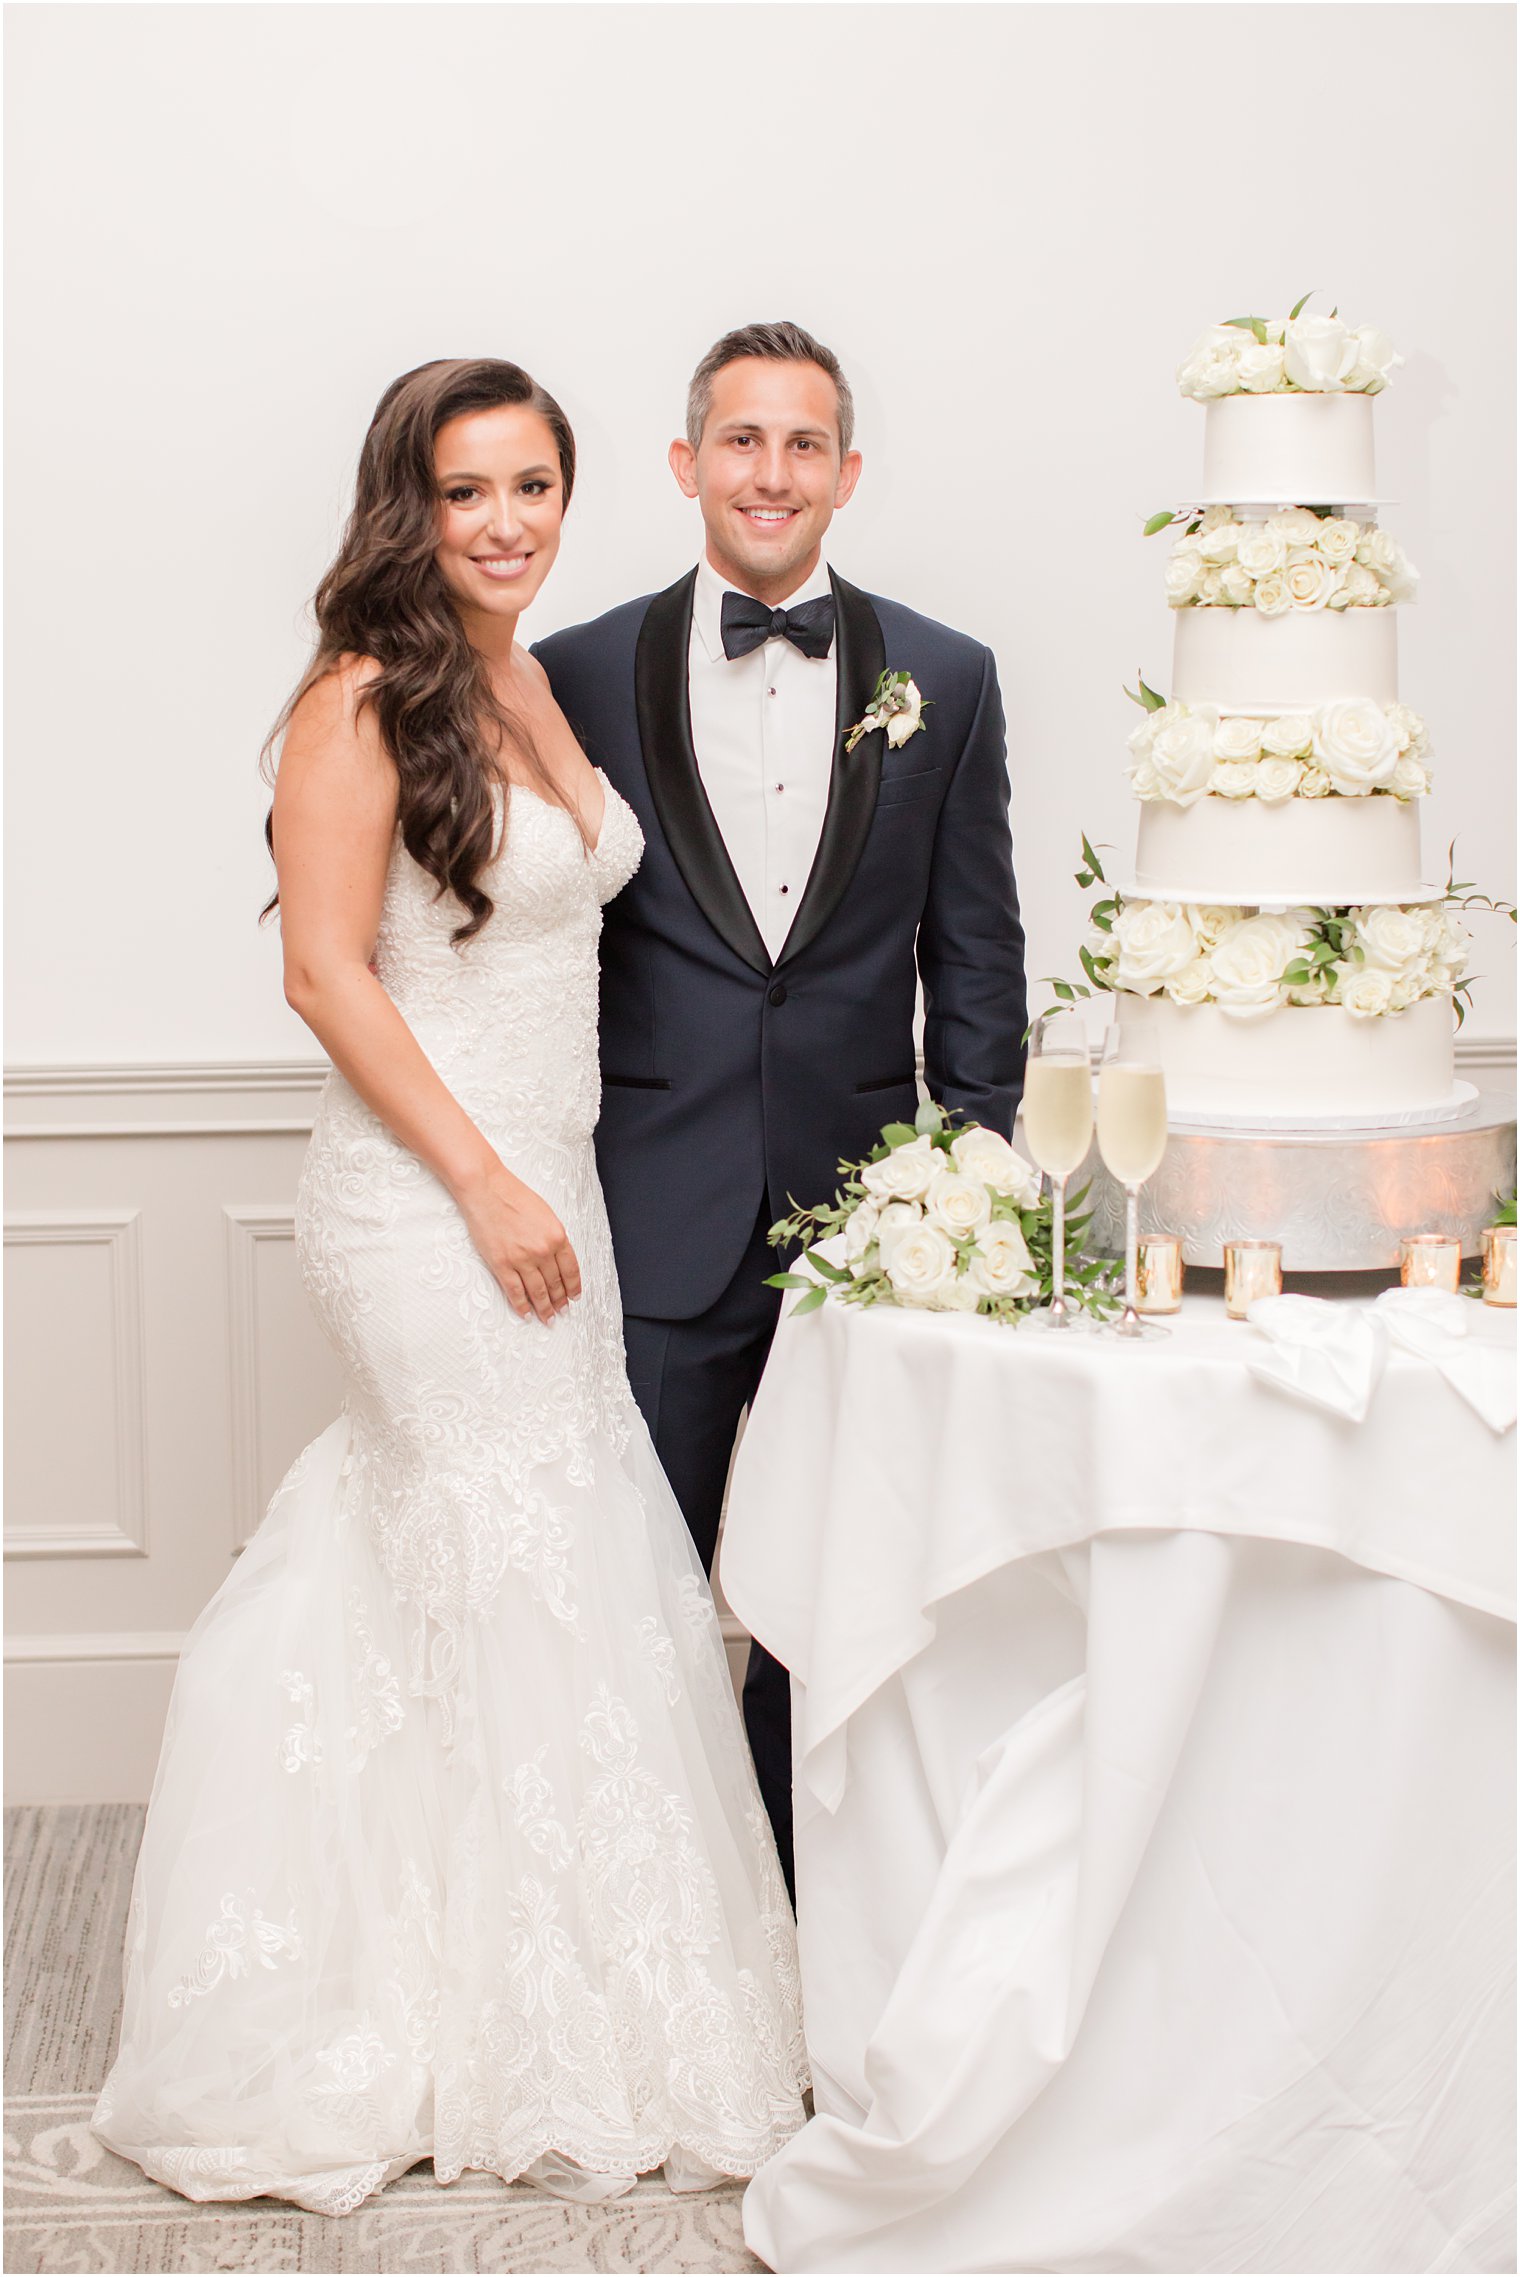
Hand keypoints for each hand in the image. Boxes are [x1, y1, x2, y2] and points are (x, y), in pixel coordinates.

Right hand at [453, 1158, 581, 1323]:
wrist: (487, 1189)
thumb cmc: (514, 1195)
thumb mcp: (546, 1214)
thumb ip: (553, 1236)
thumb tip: (556, 1258)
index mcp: (557, 1236)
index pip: (571, 1270)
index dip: (573, 1287)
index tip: (574, 1297)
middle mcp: (542, 1250)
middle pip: (555, 1284)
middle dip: (560, 1301)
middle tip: (562, 1311)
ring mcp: (522, 1259)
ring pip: (537, 1292)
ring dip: (544, 1308)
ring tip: (548, 1319)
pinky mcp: (501, 1264)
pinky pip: (515, 1291)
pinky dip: (521, 1306)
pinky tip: (526, 1314)